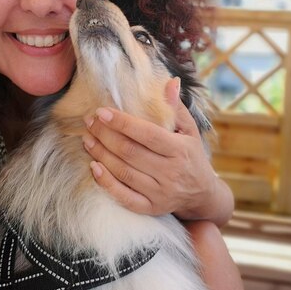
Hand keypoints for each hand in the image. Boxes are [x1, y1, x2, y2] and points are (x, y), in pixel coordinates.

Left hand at [82, 78, 233, 223]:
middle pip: (130, 152)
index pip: (146, 134)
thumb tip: (170, 81)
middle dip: (105, 135)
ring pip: (123, 172)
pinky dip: (107, 183)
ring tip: (87, 139)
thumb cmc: (192, 155)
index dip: (122, 123)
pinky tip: (94, 167)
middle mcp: (170, 172)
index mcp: (179, 150)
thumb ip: (176, 107)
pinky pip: (124, 197)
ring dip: (101, 154)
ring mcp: (160, 193)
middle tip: (89, 122)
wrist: (202, 195)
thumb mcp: (190, 130)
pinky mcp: (151, 208)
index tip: (102, 112)